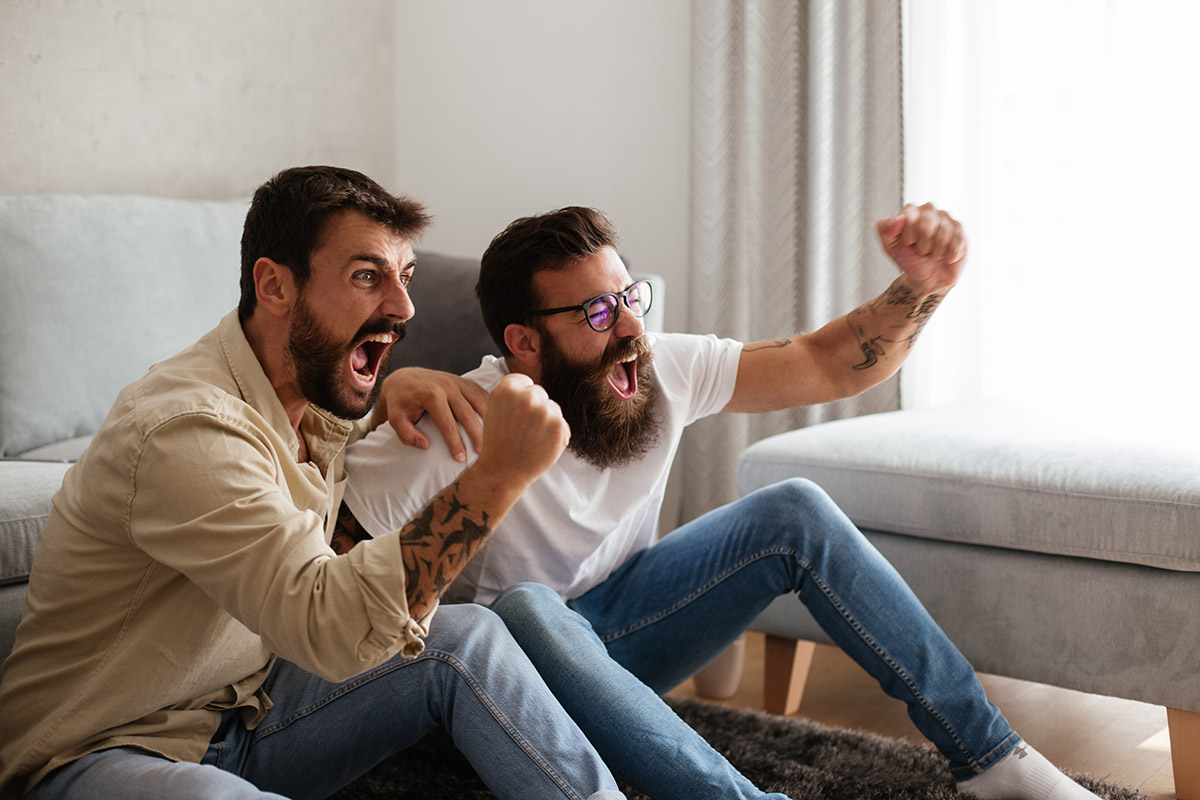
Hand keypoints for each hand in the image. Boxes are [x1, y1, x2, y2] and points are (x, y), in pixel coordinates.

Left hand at [372, 368, 487, 462]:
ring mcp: (458, 381)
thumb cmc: (400, 402)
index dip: (455, 443)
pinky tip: (494, 421)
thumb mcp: (396, 419)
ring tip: (493, 439)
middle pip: (468, 414)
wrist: (403, 378)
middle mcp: (447, 385)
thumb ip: (407, 435)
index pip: (448, 424)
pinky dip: (490, 406)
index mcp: (432, 395)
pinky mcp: (464, 380)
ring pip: (479, 402)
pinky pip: (481, 393)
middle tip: (482, 454)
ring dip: (488, 420)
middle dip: (476, 435)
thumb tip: (426, 445)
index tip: (460, 458)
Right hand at [474, 373, 568, 488]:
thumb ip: (513, 391)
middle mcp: (526, 396)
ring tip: (530, 438)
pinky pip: (562, 424)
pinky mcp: (558, 425)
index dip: (519, 399)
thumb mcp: (495, 407)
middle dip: (534, 409)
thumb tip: (533, 382)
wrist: (503, 471)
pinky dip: (555, 435)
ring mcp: (544, 411)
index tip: (514, 414)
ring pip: (552, 408)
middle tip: (521, 429)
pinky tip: (540, 445)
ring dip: (546, 421)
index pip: (524, 382)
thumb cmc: (498, 440)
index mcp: (507, 389)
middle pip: (539, 393)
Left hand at [875, 202, 965, 291]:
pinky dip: (949, 255)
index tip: (908, 244)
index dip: (909, 236)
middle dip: (922, 246)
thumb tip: (898, 219)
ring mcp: (946, 218)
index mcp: (910, 210)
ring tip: (932, 254)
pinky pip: (956, 242)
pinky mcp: (960, 229)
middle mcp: (929, 210)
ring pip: (943, 235)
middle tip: (921, 250)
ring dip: (936, 252)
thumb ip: (885, 230)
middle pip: (927, 226)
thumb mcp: (890, 247)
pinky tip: (945, 257)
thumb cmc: (909, 258)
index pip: (909, 217)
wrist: (928, 277)